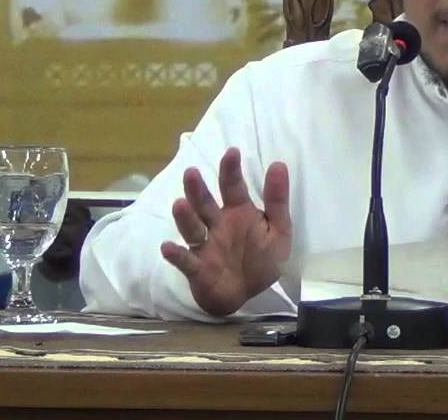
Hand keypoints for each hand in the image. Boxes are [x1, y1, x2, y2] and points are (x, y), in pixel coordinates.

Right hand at [160, 147, 291, 316]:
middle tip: (191, 172)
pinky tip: (168, 247)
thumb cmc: (262, 259)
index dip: (231, 170)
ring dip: (185, 217)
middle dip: (198, 189)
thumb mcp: (279, 230)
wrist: (248, 295)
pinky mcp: (197, 269)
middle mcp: (218, 224)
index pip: (233, 187)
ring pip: (192, 228)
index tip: (232, 152)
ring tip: (179, 204)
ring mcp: (205, 246)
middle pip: (205, 204)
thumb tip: (279, 164)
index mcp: (239, 212)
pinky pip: (185, 261)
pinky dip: (176, 255)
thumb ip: (277, 201)